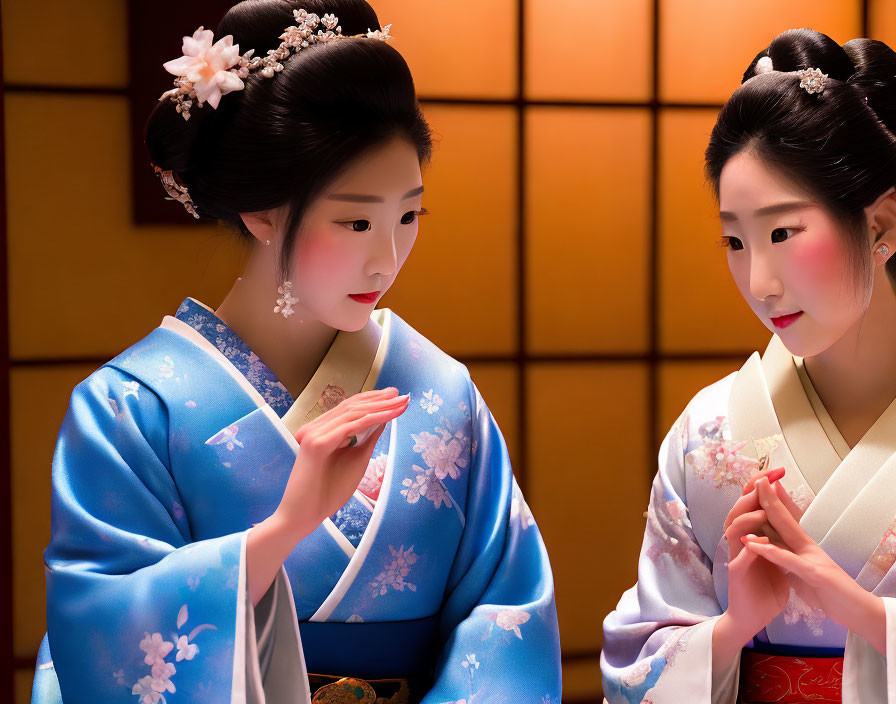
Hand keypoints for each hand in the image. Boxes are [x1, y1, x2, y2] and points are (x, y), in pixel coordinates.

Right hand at [275, 387, 408, 530]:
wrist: (303, 516)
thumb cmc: (328, 492)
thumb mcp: (356, 459)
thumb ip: (367, 438)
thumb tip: (384, 418)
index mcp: (320, 430)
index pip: (349, 408)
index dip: (373, 400)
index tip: (395, 397)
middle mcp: (314, 427)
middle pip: (352, 406)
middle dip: (380, 399)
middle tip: (402, 394)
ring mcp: (313, 433)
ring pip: (353, 412)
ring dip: (381, 406)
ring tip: (401, 402)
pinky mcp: (317, 443)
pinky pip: (351, 426)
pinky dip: (374, 418)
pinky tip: (391, 415)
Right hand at [718, 467, 792, 644]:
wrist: (753, 617)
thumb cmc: (765, 586)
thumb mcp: (775, 555)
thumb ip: (776, 534)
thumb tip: (784, 510)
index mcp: (752, 535)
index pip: (754, 503)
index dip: (763, 486)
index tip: (779, 470)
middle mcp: (740, 541)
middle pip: (739, 508)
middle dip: (752, 492)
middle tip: (766, 477)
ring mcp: (736, 556)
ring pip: (733, 528)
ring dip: (747, 518)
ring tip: (761, 511)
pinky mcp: (737, 574)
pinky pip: (739, 557)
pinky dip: (748, 548)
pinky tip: (758, 542)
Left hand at [742, 477, 886, 653]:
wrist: (857, 613)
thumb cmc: (829, 593)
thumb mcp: (803, 572)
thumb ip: (789, 559)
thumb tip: (775, 549)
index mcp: (804, 547)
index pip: (785, 521)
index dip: (773, 503)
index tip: (760, 485)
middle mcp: (808, 547)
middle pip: (786, 517)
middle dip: (771, 497)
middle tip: (759, 477)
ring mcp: (813, 559)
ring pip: (788, 531)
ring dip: (771, 512)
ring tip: (756, 495)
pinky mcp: (816, 575)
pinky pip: (790, 562)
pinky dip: (773, 552)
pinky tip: (756, 544)